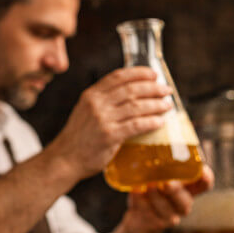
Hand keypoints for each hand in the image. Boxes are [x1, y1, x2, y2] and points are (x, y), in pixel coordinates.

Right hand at [46, 67, 172, 179]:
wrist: (65, 159)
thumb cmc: (80, 137)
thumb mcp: (86, 112)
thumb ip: (104, 102)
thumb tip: (132, 95)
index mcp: (91, 95)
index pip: (118, 77)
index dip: (138, 73)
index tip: (153, 74)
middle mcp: (96, 104)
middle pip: (131, 90)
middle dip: (152, 88)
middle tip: (166, 90)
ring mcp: (102, 119)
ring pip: (136, 106)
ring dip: (155, 105)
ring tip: (167, 105)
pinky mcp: (109, 136)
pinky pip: (136, 125)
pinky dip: (151, 122)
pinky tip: (160, 122)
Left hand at [121, 165, 214, 232]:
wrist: (138, 219)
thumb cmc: (152, 191)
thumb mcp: (159, 176)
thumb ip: (161, 164)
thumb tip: (151, 139)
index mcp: (188, 190)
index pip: (205, 184)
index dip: (205, 178)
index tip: (201, 170)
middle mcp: (183, 204)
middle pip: (185, 201)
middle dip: (175, 191)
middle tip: (167, 182)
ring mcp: (170, 216)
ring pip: (165, 208)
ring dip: (156, 196)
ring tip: (148, 185)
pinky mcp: (155, 225)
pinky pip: (148, 212)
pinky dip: (140, 200)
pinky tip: (136, 190)